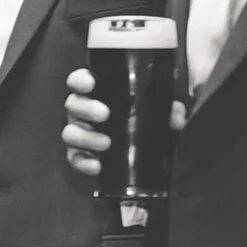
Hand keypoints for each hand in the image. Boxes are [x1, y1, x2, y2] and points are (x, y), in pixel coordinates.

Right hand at [63, 66, 185, 178]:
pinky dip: (83, 162)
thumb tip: (176, 115)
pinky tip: (97, 166)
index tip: (91, 84)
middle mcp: (85, 109)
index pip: (79, 80)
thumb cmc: (148, 112)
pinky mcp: (84, 153)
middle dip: (85, 109)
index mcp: (98, 90)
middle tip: (104, 115)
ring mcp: (82, 132)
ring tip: (106, 144)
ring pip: (70, 132)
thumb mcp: (161, 105)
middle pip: (73, 105)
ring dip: (85, 138)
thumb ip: (169, 108)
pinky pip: (76, 158)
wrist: (149, 139)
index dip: (80, 81)